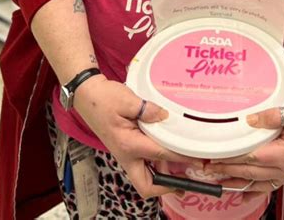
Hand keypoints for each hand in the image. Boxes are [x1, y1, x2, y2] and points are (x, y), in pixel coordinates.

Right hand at [74, 75, 201, 197]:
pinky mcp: (125, 148)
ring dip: (162, 173)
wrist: (86, 95)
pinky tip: (166, 148)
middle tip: (185, 179)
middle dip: (165, 187)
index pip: (160, 155)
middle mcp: (126, 155)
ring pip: (145, 176)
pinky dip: (156, 161)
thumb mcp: (126, 100)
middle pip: (146, 185)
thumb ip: (147, 110)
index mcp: (128, 145)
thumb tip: (165, 117)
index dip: (181, 157)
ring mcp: (125, 154)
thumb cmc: (103, 98)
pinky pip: (143, 162)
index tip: (198, 159)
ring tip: (182, 164)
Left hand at [203, 94, 283, 193]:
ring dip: (236, 181)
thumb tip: (249, 121)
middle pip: (250, 172)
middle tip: (206, 168)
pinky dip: (253, 189)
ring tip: (216, 180)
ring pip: (256, 181)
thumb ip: (270, 117)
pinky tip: (241, 191)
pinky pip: (267, 184)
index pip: (250, 159)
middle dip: (227, 171)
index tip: (213, 157)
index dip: (230, 159)